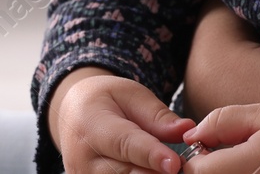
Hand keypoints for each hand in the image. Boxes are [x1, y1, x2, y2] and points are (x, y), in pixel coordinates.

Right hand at [49, 67, 195, 173]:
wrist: (73, 114)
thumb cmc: (105, 100)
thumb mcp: (131, 95)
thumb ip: (158, 116)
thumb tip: (186, 130)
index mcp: (90, 126)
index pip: (124, 144)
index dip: (151, 155)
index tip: (174, 163)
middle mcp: (81, 159)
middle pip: (126, 172)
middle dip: (158, 170)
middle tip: (183, 163)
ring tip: (168, 164)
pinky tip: (154, 170)